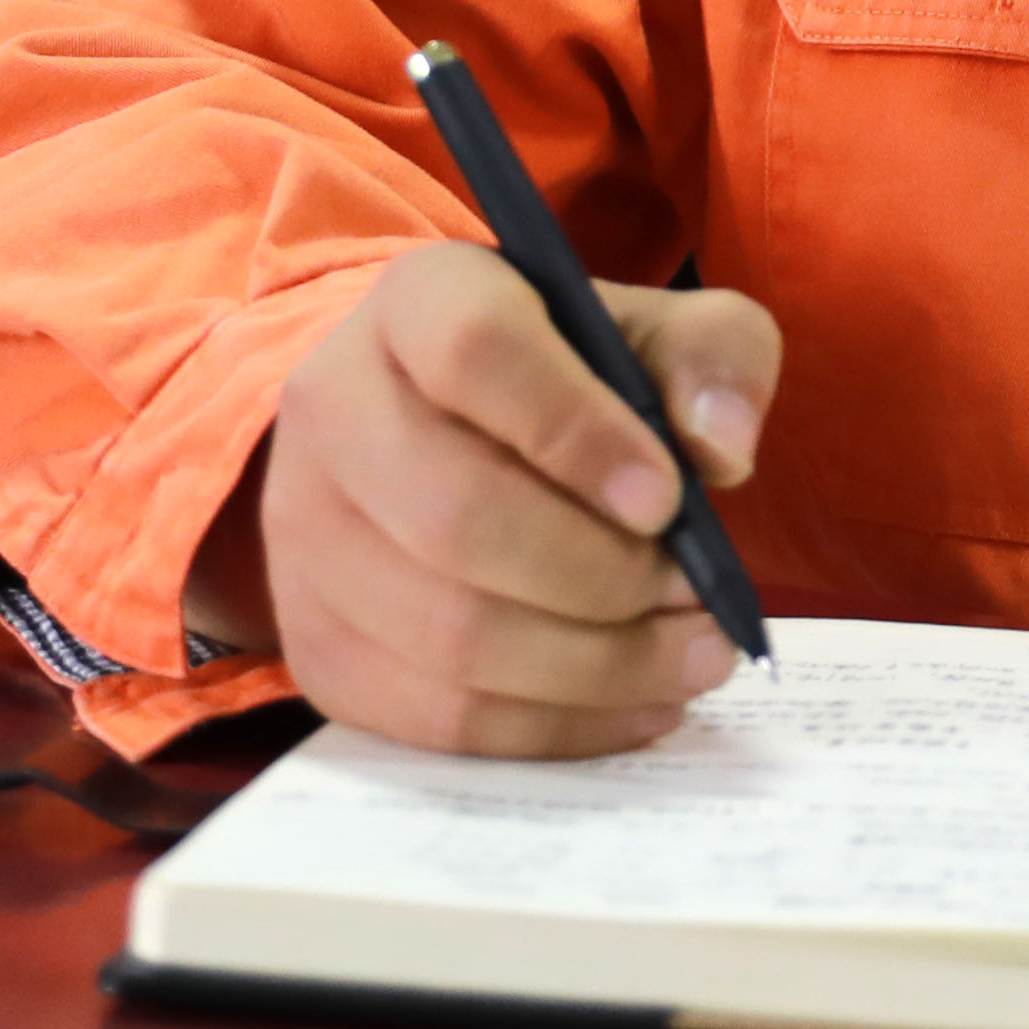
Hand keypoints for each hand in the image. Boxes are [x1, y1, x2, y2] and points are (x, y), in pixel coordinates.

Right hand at [180, 242, 780, 754]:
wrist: (437, 437)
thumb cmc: (565, 380)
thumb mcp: (653, 330)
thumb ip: (711, 358)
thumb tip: (722, 449)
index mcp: (419, 302)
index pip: (478, 352)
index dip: (578, 432)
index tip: (668, 497)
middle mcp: (334, 408)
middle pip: (456, 516)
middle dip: (603, 575)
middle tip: (697, 593)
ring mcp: (307, 537)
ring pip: (449, 635)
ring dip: (596, 664)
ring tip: (691, 654)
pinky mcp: (317, 647)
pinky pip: (436, 716)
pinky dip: (556, 726)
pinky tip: (638, 701)